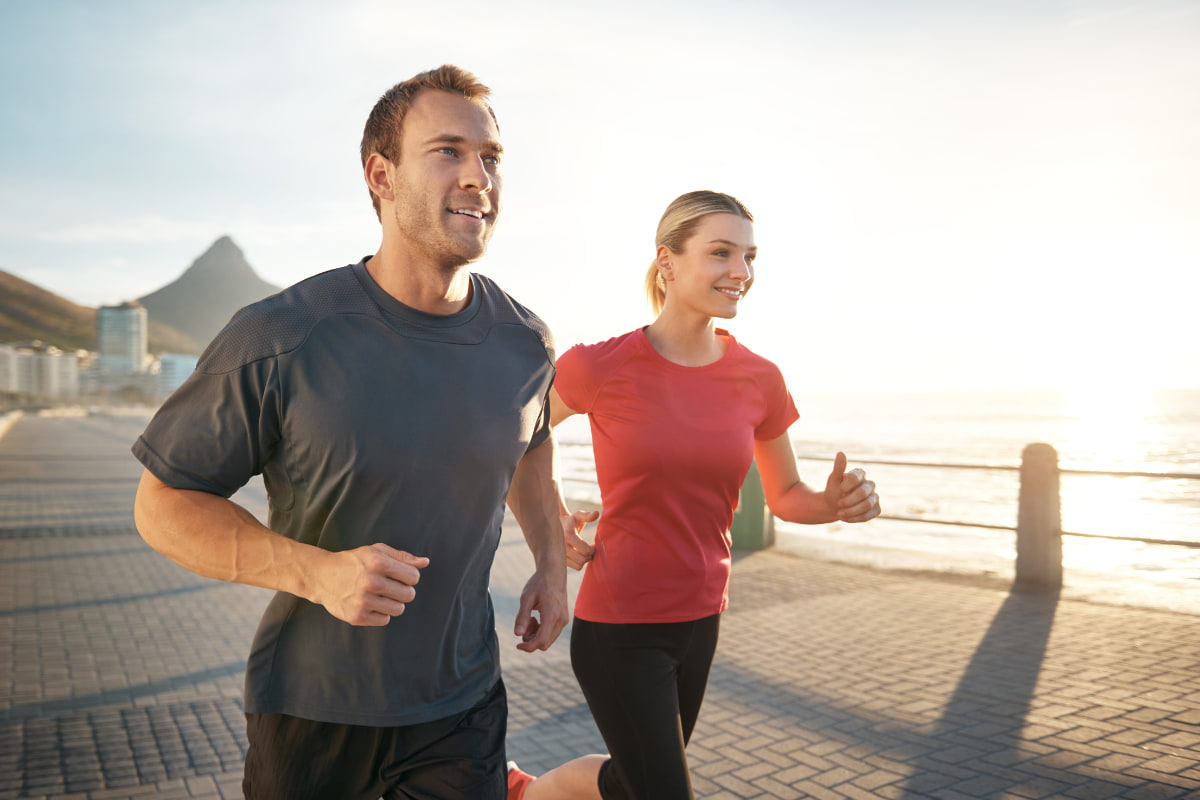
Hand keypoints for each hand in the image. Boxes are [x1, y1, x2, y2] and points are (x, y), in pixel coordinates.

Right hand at [311, 543, 428, 625]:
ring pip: (399, 609)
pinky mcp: (357, 617)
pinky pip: (385, 620)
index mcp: (378, 563)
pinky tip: (370, 604)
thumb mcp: (376, 551)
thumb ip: (402, 557)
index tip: (398, 575)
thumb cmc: (353, 562)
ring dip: (393, 603)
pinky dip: (381, 613)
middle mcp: (371, 582)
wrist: (322, 576)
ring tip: (379, 595)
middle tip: (389, 586)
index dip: (409, 576)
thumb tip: (425, 562)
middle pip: (409, 595)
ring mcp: (363, 601)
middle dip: (403, 590)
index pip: (413, 577)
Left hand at [514, 568, 568, 652]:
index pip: (541, 641)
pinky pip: (552, 634)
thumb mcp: (526, 598)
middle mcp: (561, 620)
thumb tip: (517, 635)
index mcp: (552, 615)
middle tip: (524, 623)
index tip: (517, 645)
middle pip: (545, 644)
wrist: (554, 572)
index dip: (528, 647)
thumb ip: (522, 617)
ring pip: (548, 640)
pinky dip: (542, 631)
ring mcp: (564, 620)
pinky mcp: (563, 619)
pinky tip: (536, 618)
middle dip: (531, 639)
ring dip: (536, 635)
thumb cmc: (539, 583)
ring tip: (530, 618)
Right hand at [562, 508, 598, 569]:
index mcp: (567, 535)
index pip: (585, 550)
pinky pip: (575, 567)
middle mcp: (562, 547)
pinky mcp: (561, 561)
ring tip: (586, 552)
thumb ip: (587, 515)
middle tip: (592, 549)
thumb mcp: (578, 515)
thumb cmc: (571, 521)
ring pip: (579, 565)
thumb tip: (596, 513)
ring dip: (585, 560)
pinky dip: (580, 563)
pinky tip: (580, 555)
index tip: (594, 545)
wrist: (557, 527)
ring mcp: (560, 555)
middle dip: (590, 555)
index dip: (593, 549)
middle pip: (582, 559)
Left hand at [823, 451, 880, 522]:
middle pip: (862, 493)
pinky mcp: (876, 509)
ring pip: (866, 506)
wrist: (834, 506)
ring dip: (850, 511)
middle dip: (848, 501)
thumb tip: (841, 453)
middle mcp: (869, 484)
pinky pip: (869, 515)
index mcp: (859, 474)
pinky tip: (845, 518)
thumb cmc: (834, 490)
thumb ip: (838, 467)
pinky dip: (855, 518)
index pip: (855, 477)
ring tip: (839, 513)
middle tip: (838, 503)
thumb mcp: (833, 479)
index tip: (839, 489)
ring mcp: (874, 497)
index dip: (846, 486)